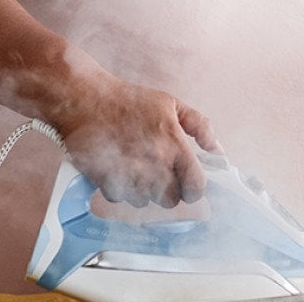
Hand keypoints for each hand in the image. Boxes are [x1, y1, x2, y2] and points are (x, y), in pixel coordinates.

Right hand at [52, 67, 220, 208]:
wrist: (85, 100)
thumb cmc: (129, 100)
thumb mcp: (171, 104)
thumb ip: (200, 126)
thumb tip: (218, 151)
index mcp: (175, 146)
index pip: (196, 188)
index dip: (194, 187)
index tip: (187, 181)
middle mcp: (155, 166)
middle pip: (171, 201)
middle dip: (168, 190)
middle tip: (158, 173)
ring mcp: (130, 176)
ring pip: (144, 203)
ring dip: (142, 190)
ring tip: (135, 167)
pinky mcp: (106, 182)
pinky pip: (120, 199)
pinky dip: (119, 188)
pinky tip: (117, 168)